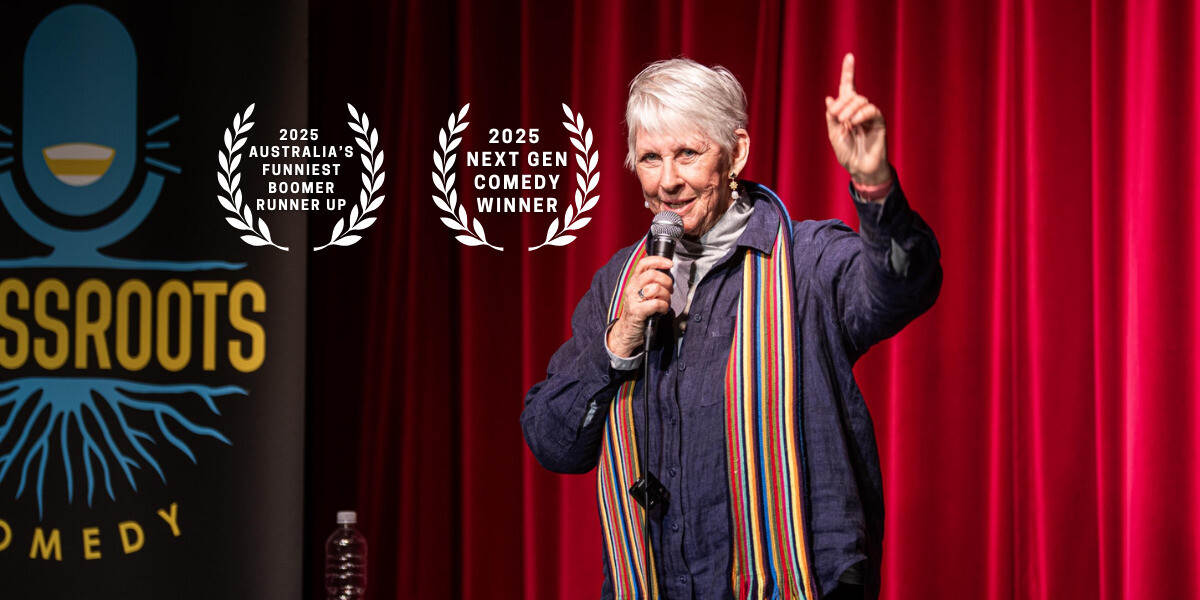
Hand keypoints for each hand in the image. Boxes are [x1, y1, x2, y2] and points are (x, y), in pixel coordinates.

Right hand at [606, 256, 672, 356]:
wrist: (627, 332)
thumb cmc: (639, 312)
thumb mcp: (643, 294)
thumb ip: (651, 283)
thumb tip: (668, 275)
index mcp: (634, 282)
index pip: (643, 263)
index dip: (658, 260)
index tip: (670, 264)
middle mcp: (632, 288)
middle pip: (652, 274)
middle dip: (667, 281)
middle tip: (669, 290)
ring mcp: (633, 300)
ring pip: (656, 288)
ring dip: (666, 296)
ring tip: (665, 302)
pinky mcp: (637, 312)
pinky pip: (656, 303)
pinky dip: (664, 306)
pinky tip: (662, 310)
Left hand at [825, 53, 890, 184]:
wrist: (860, 168)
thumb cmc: (847, 153)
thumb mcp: (834, 134)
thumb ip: (832, 116)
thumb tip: (830, 98)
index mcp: (847, 111)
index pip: (848, 88)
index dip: (848, 72)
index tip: (849, 56)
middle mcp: (859, 110)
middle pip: (852, 95)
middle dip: (842, 102)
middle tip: (836, 116)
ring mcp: (869, 116)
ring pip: (861, 101)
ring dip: (850, 109)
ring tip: (845, 122)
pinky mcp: (879, 122)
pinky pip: (872, 110)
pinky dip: (861, 114)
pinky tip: (854, 122)